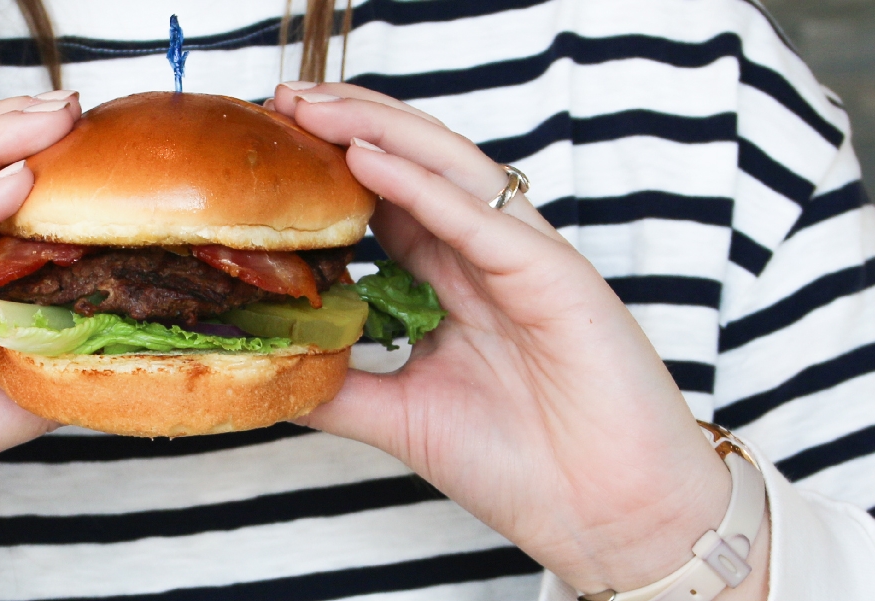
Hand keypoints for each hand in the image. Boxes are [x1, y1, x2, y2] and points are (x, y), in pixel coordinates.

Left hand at [269, 83, 768, 597]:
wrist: (609, 516)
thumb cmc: (526, 467)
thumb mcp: (400, 418)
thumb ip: (338, 386)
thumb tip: (265, 372)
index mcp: (456, 282)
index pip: (385, 201)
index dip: (328, 166)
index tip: (267, 143)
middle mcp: (487, 258)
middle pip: (411, 166)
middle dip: (344, 125)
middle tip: (278, 99)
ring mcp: (524, 259)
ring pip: (446, 170)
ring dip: (374, 132)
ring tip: (310, 108)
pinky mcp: (556, 275)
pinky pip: (479, 220)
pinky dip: (422, 185)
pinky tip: (367, 157)